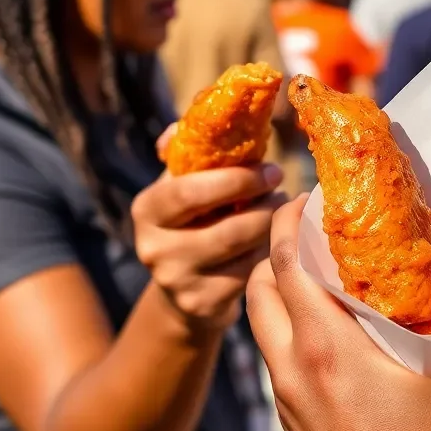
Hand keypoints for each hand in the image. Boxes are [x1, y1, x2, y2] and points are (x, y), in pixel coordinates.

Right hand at [133, 156, 284, 332]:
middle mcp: (154, 249)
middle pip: (227, 228)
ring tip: (282, 210)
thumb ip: (188, 150)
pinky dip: (269, 253)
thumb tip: (186, 124)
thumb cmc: (193, 217)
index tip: (270, 169)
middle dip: (264, 205)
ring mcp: (177, 282)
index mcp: (147, 209)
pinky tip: (274, 240)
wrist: (182, 284)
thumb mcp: (183, 181)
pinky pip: (250, 275)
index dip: (237, 179)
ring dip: (272, 227)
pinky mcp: (202, 305)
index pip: (189, 191)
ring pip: (243, 251)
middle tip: (283, 190)